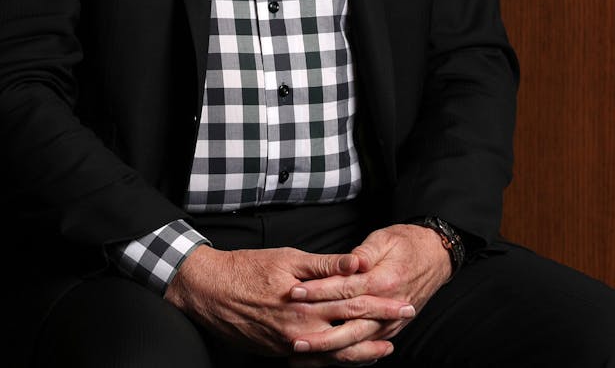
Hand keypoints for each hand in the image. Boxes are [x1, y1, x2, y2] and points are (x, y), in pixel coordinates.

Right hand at [164, 244, 415, 363]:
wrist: (208, 291)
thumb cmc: (247, 268)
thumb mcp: (288, 258)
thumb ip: (326, 265)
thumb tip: (360, 262)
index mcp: (307, 302)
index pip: (354, 303)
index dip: (382, 302)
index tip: (405, 300)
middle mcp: (302, 328)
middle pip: (351, 330)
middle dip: (381, 324)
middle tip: (407, 317)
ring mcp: (290, 345)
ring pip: (336, 354)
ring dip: (364, 350)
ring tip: (387, 347)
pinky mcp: (279, 353)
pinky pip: (315, 362)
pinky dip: (337, 361)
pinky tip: (350, 357)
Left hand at [287, 223, 452, 362]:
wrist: (436, 257)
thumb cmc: (407, 244)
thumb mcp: (385, 239)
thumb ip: (366, 252)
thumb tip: (351, 261)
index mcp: (384, 281)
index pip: (346, 289)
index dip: (319, 292)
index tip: (295, 293)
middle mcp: (388, 306)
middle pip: (349, 324)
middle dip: (320, 334)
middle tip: (293, 338)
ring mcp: (390, 322)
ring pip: (356, 342)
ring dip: (329, 352)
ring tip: (302, 355)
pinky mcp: (390, 329)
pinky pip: (366, 347)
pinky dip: (346, 356)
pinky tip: (325, 361)